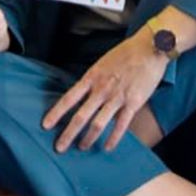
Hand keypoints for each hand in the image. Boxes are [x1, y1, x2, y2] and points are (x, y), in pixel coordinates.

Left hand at [40, 29, 165, 151]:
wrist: (150, 47)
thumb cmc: (126, 53)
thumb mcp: (102, 63)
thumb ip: (93, 81)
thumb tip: (83, 95)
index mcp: (91, 77)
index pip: (68, 98)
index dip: (55, 113)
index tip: (45, 126)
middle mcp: (101, 89)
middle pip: (80, 116)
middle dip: (68, 134)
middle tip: (59, 148)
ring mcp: (117, 97)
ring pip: (98, 124)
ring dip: (88, 139)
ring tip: (81, 148)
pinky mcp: (134, 103)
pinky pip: (121, 125)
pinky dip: (113, 138)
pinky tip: (108, 148)